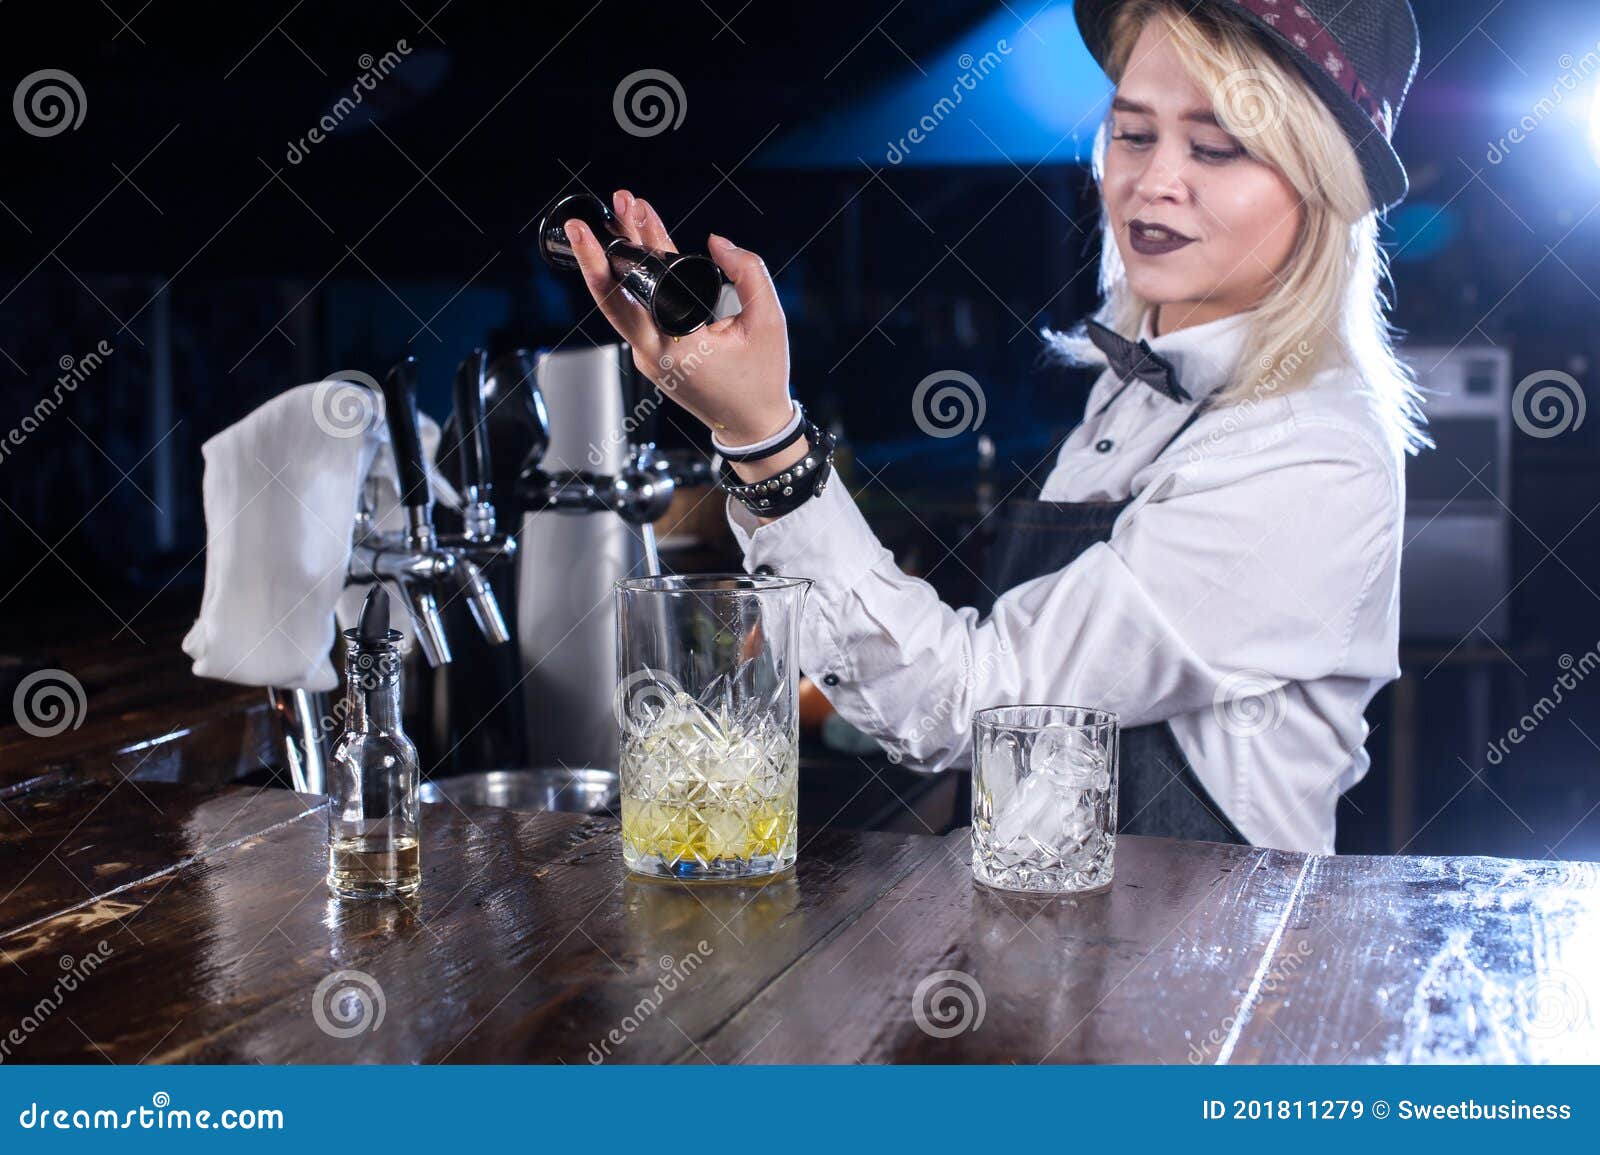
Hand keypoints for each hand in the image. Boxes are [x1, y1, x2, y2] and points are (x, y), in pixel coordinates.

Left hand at [563, 188, 793, 444]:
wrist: (753, 426)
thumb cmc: (762, 379)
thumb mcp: (769, 321)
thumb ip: (748, 272)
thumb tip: (716, 241)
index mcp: (680, 347)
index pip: (649, 284)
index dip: (639, 242)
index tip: (632, 209)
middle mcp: (653, 355)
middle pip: (612, 299)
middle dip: (597, 254)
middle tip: (588, 218)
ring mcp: (646, 359)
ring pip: (619, 306)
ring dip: (613, 266)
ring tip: (614, 224)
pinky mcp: (649, 358)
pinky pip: (635, 315)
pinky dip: (633, 284)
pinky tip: (636, 255)